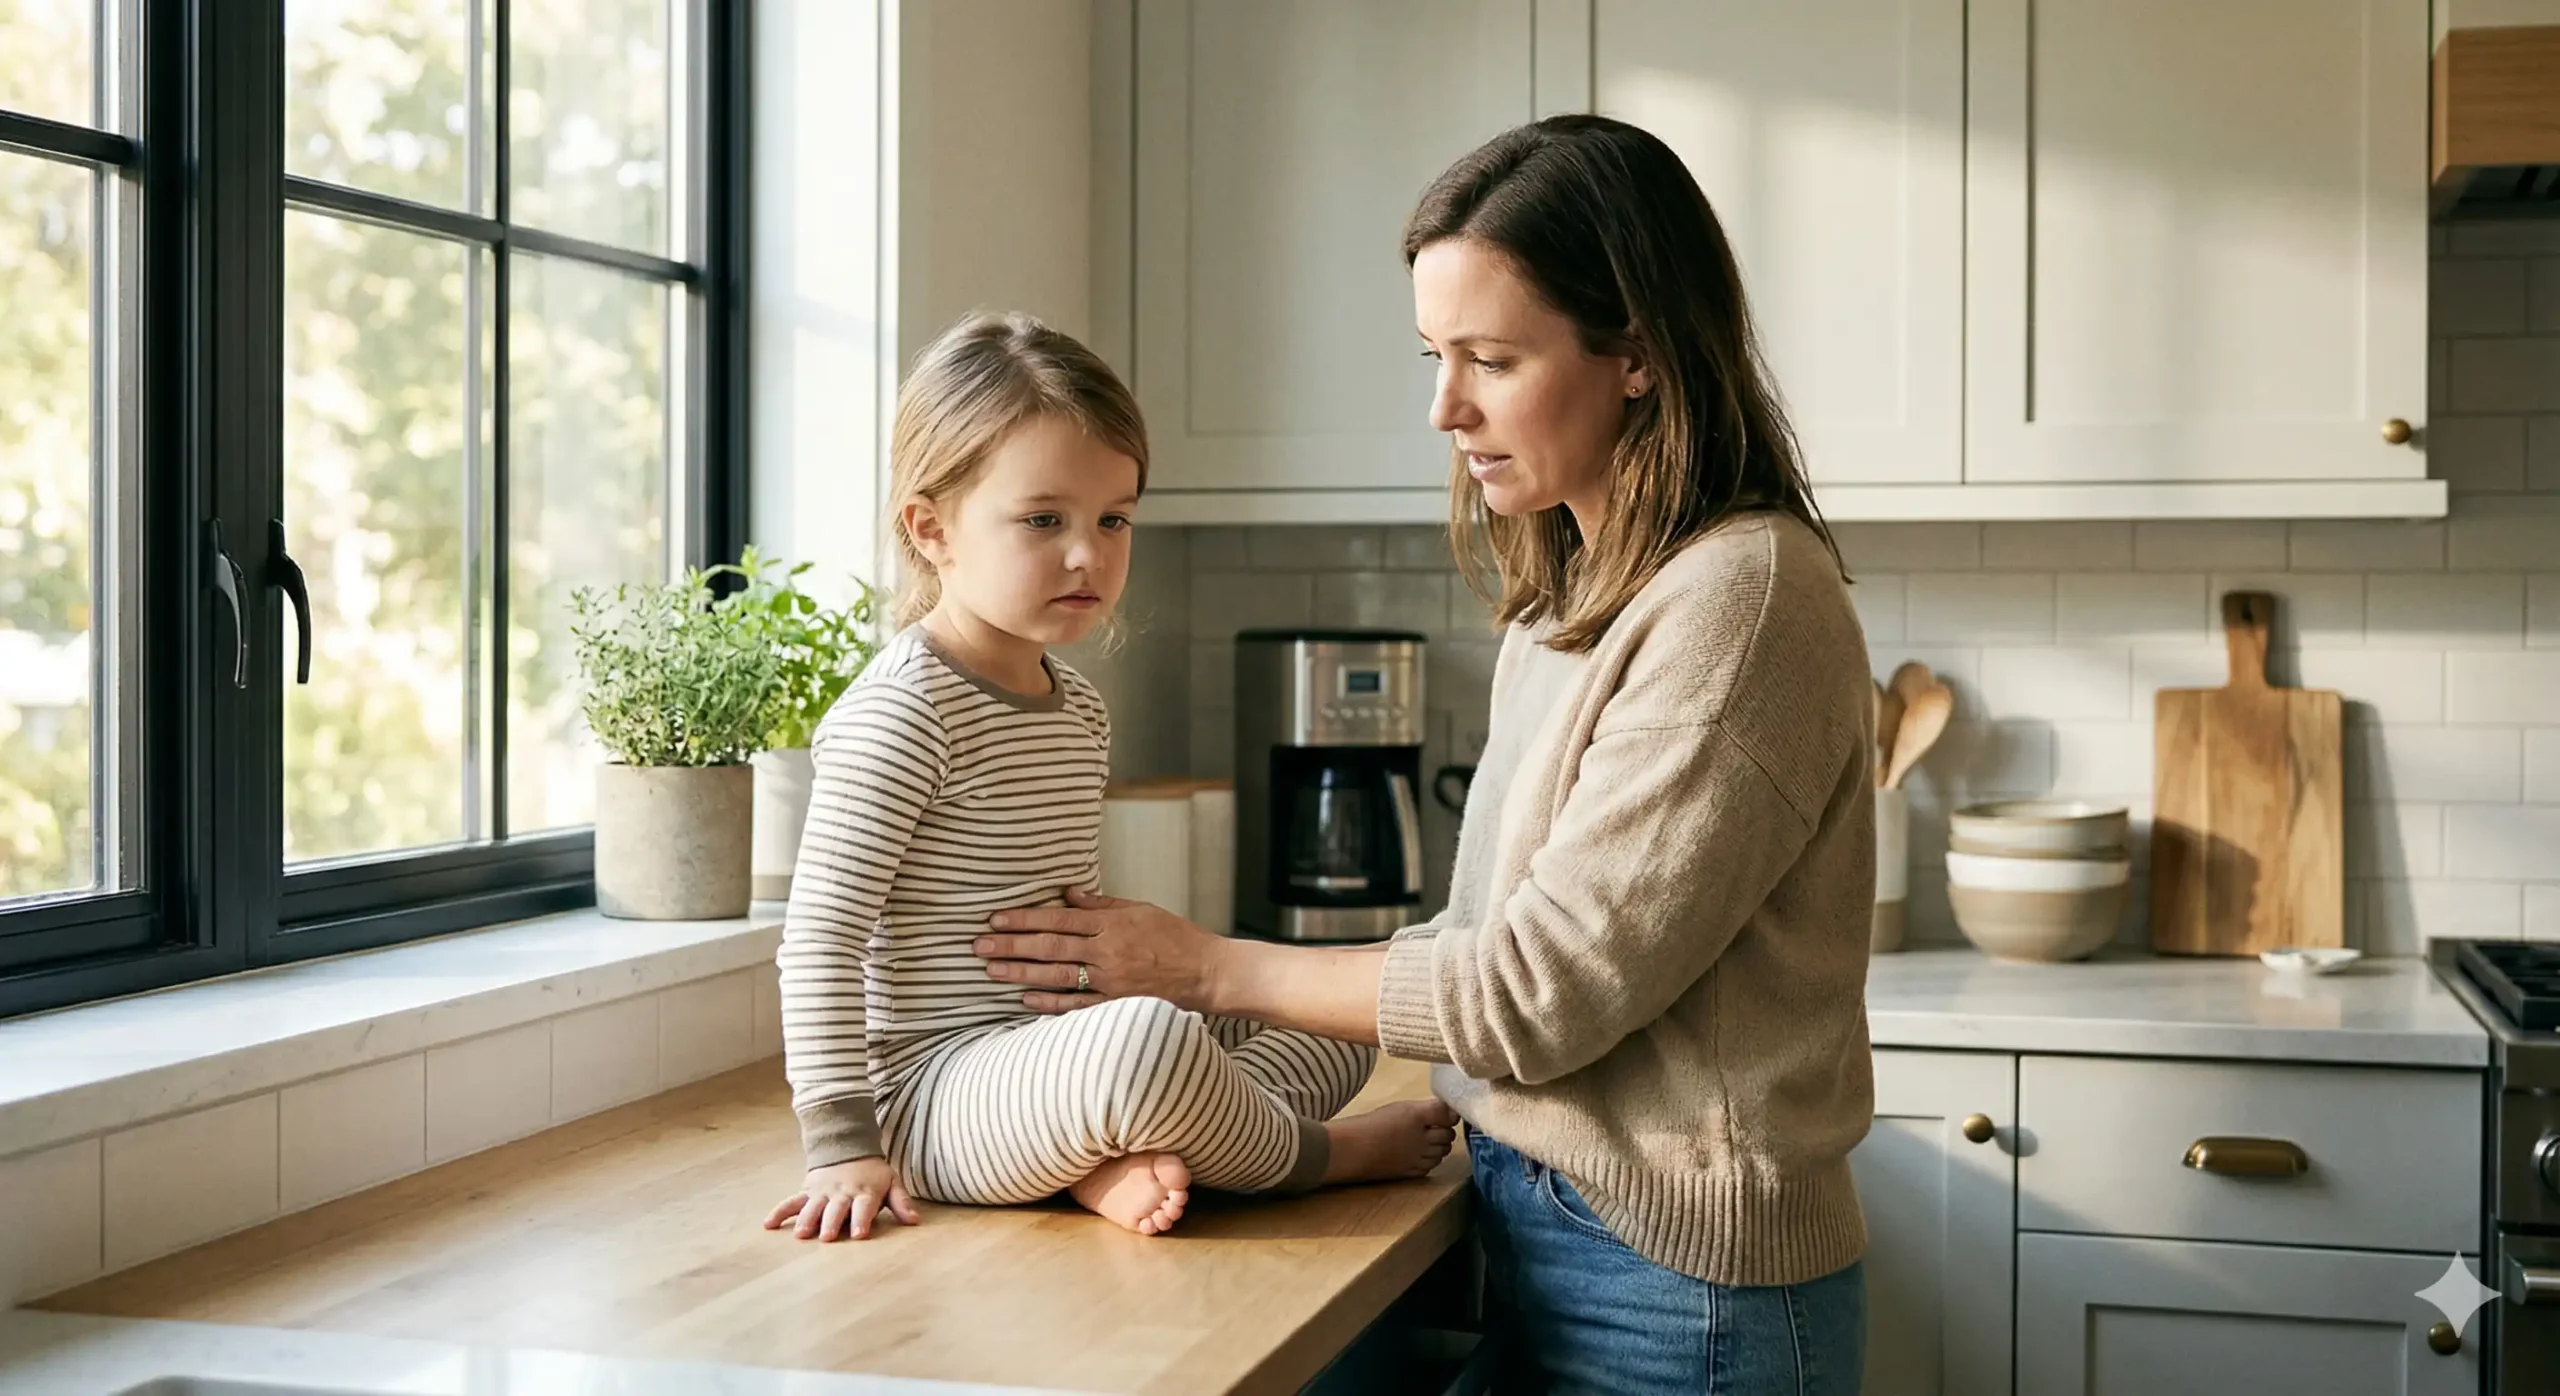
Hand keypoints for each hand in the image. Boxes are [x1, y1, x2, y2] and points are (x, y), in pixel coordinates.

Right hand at [763, 1156, 918, 1240]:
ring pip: (813, 1206)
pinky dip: (780, 1212)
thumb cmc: (872, 1173)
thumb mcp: (892, 1182)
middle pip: (836, 1209)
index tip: (860, 1234)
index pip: (864, 1207)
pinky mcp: (807, 1191)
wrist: (847, 1147)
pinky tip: (768, 1224)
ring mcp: (822, 1192)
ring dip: (807, 1219)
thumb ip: (901, 1202)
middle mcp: (842, 1193)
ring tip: (800, 1234)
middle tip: (826, 1237)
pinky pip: (791, 1201)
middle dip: (831, 1222)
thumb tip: (914, 1221)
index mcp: (865, 1192)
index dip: (862, 1220)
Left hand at [975, 888, 1224, 1013]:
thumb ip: (1103, 905)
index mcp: (1113, 924)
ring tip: (990, 969)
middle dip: (1011, 944)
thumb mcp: (1142, 910)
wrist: (1208, 973)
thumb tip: (1068, 895)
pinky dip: (1049, 1003)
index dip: (1025, 918)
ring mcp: (1111, 982)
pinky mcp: (1116, 1005)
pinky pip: (1077, 1005)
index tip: (996, 917)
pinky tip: (1024, 999)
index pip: (1059, 918)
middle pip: (1050, 946)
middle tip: (978, 944)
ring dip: (1020, 972)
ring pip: (1056, 975)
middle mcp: (1108, 952)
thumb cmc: (1177, 938)